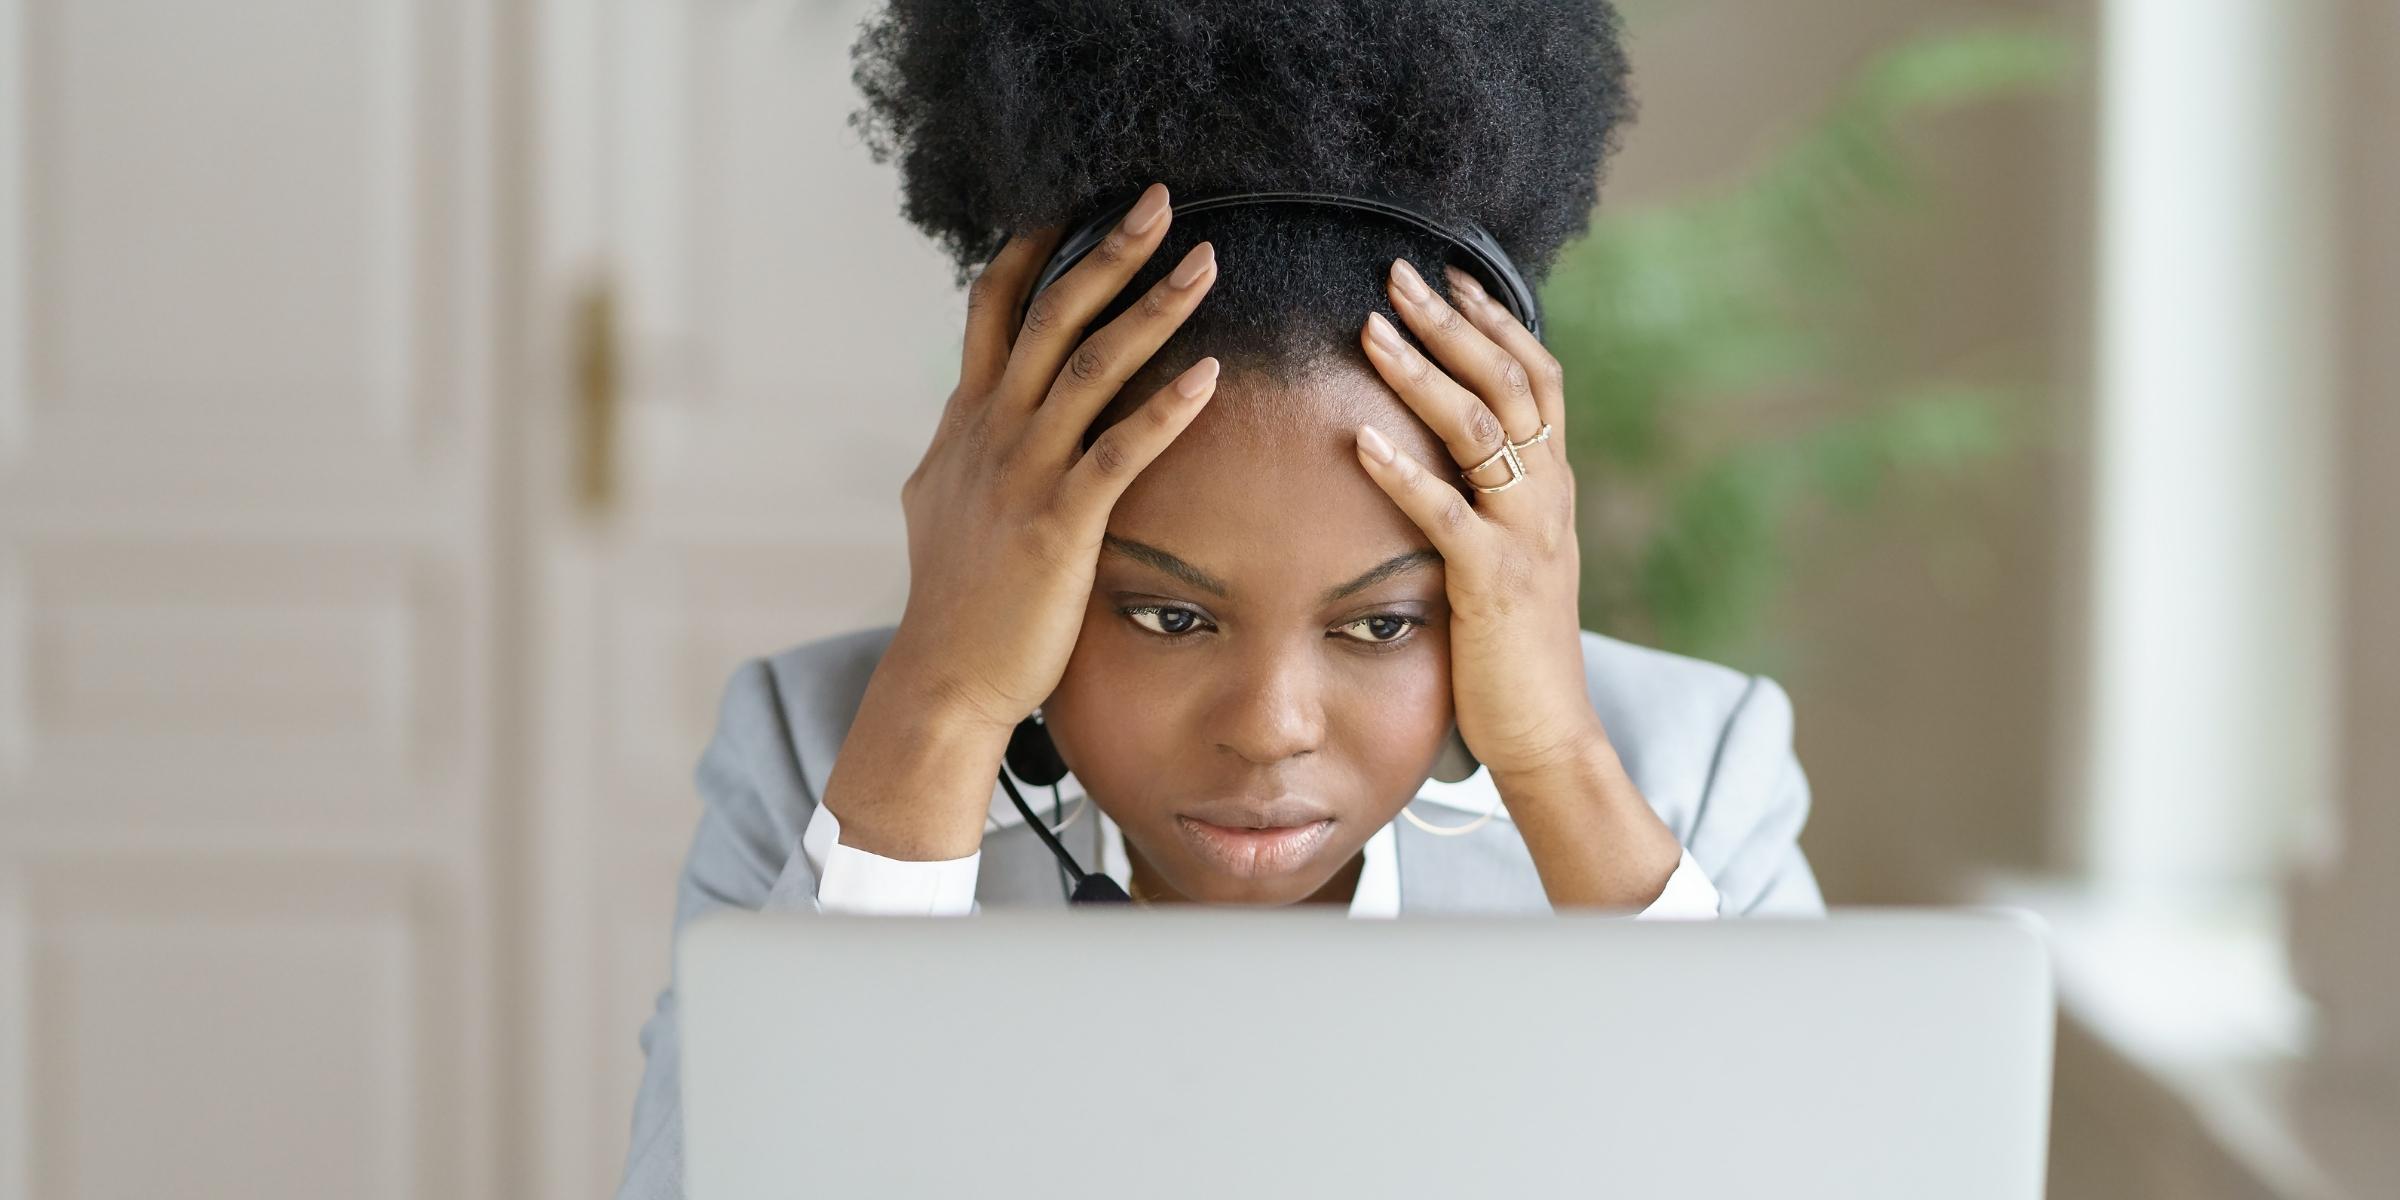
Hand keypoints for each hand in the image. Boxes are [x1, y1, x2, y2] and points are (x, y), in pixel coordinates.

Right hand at [889, 181, 1221, 730]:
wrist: (945, 678)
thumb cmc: (955, 600)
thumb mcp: (940, 502)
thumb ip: (960, 448)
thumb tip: (964, 412)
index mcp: (967, 422)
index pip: (994, 310)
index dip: (1035, 251)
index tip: (1078, 204)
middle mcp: (990, 432)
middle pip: (1051, 314)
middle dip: (1108, 251)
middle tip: (1160, 199)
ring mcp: (1022, 474)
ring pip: (1090, 366)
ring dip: (1152, 308)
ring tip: (1206, 263)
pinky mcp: (1060, 523)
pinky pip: (1118, 449)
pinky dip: (1166, 406)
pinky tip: (1210, 374)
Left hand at [1349, 259, 1682, 907]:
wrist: (1547, 733)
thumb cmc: (1513, 651)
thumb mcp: (1511, 558)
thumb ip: (1490, 502)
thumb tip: (1447, 456)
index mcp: (1552, 487)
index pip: (1537, 378)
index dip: (1495, 321)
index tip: (1448, 276)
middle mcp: (1548, 498)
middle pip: (1511, 382)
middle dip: (1452, 322)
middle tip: (1396, 272)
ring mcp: (1526, 536)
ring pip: (1483, 430)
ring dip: (1424, 373)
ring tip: (1370, 328)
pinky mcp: (1492, 581)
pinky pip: (1448, 511)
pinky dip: (1403, 470)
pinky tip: (1359, 437)